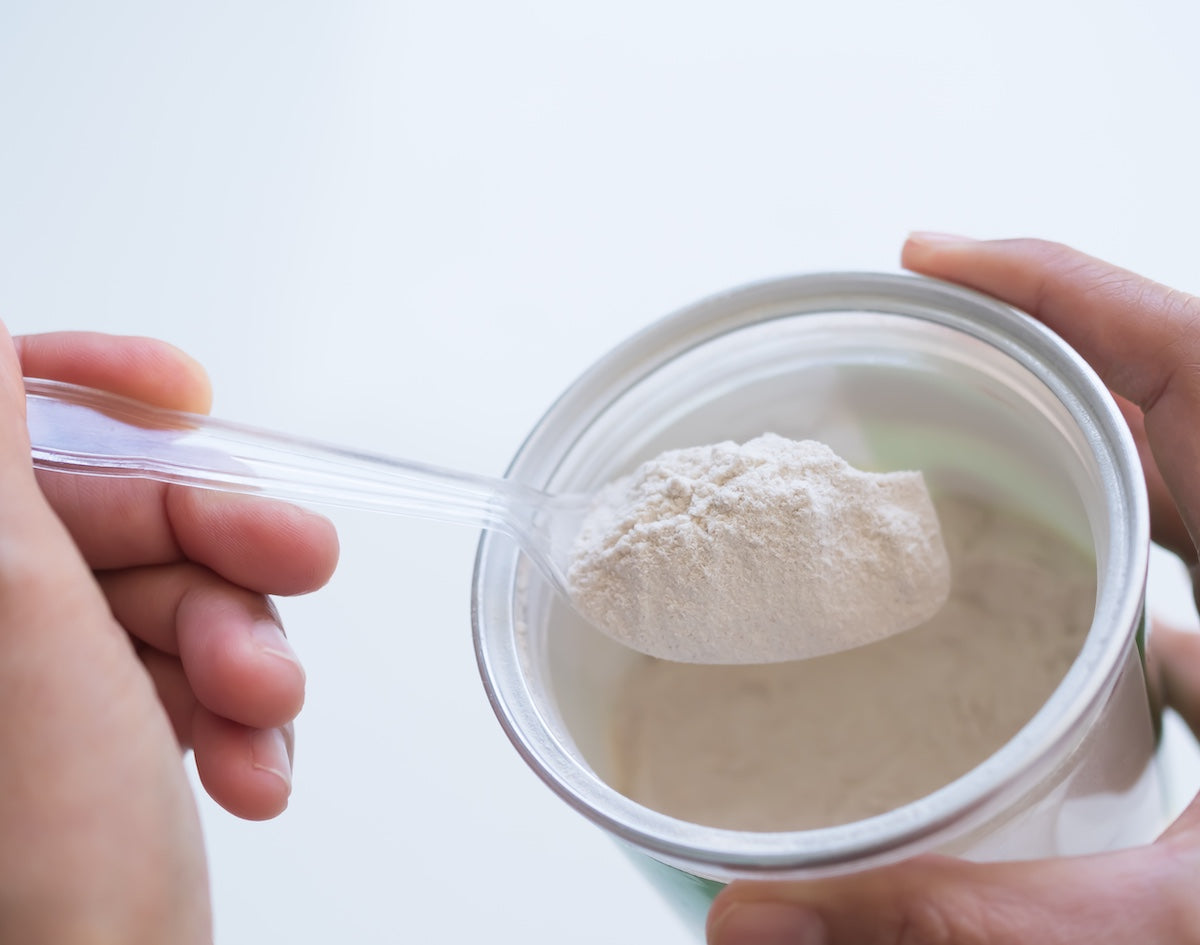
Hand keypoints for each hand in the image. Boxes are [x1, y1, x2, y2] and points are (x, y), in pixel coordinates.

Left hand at [0, 327, 337, 942]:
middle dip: (217, 548)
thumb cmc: (44, 853)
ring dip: (241, 648)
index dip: (90, 389)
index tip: (180, 394)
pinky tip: (250, 763)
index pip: (3, 425)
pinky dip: (238, 711)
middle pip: (109, 516)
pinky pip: (189, 671)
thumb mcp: (18, 615)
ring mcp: (34, 680)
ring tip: (261, 709)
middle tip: (294, 560)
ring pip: (169, 597)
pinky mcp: (99, 730)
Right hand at [706, 236, 1199, 943]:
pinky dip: (1112, 531)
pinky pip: (1186, 545)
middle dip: (1029, 356)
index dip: (1051, 283)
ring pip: (1173, 470)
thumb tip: (758, 921)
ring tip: (952, 441)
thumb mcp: (1168, 913)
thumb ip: (971, 916)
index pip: (1183, 354)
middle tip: (900, 359)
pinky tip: (1048, 585)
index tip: (924, 255)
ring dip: (1072, 440)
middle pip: (1160, 395)